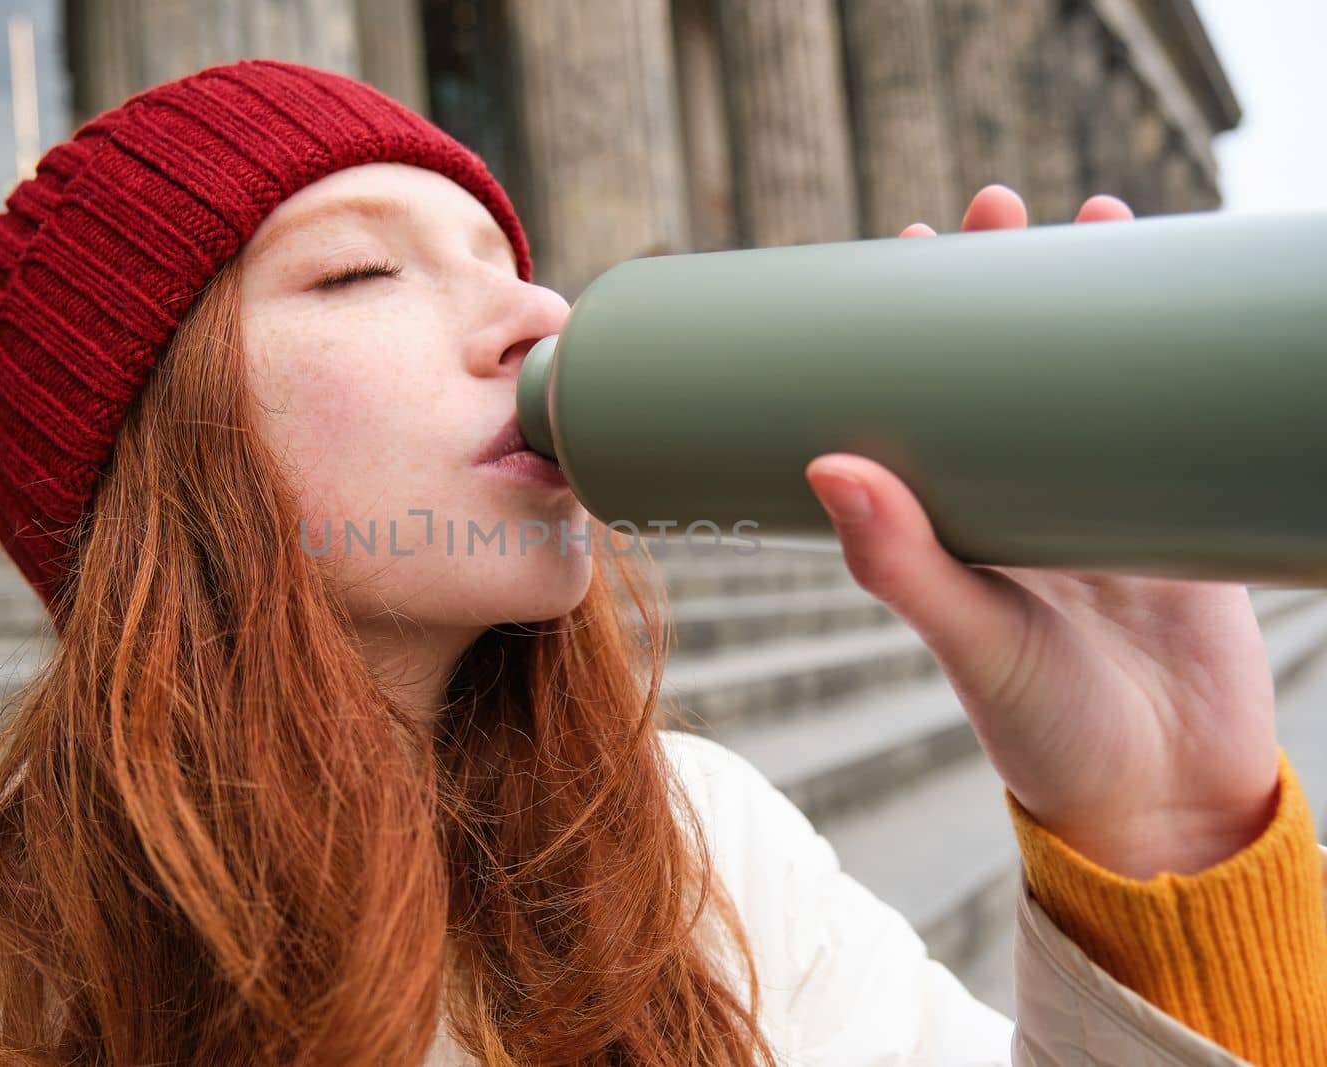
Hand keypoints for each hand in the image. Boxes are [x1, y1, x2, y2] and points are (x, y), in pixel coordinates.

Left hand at [804, 185, 1279, 879]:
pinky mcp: (1178, 513)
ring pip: (1088, 375)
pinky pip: (1171, 414)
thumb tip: (826, 463)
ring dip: (1087, 296)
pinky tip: (1176, 285)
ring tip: (1083, 214)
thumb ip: (901, 565)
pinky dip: (1174, 351)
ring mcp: (1102, 499)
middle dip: (1000, 283)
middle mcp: (1019, 500)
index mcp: (953, 524)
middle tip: (987, 209)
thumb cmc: (1047, 735)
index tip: (898, 252)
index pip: (918, 402)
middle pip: (1003, 367)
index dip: (906, 327)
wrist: (1168, 800)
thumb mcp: (968, 642)